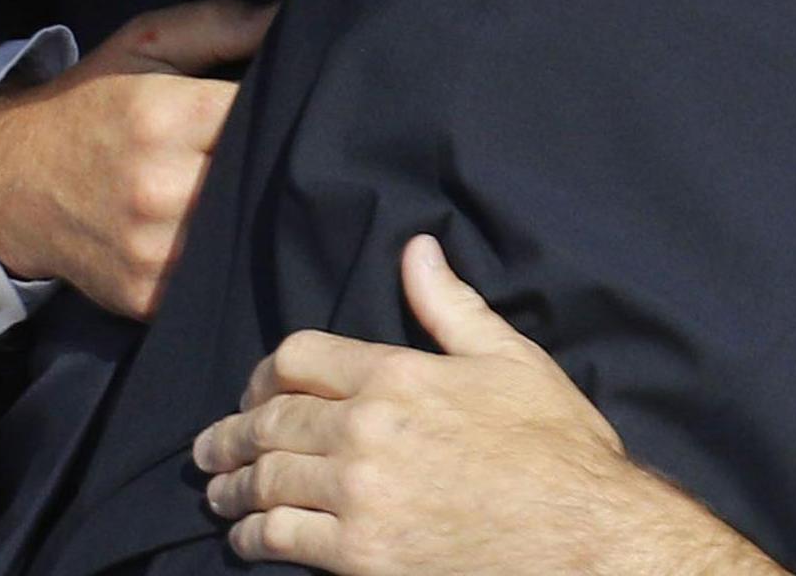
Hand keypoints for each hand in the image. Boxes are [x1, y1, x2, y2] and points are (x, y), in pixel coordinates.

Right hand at [0, 0, 271, 319]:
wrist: (8, 184)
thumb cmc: (89, 105)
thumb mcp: (145, 45)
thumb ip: (221, 24)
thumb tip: (292, 18)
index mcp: (162, 117)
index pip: (262, 114)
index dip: (287, 108)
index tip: (292, 106)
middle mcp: (158, 187)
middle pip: (261, 178)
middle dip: (275, 162)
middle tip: (278, 150)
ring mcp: (151, 250)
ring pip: (244, 232)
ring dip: (253, 213)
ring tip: (251, 190)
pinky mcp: (146, 295)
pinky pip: (213, 278)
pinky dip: (224, 256)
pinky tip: (221, 232)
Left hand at [195, 235, 779, 574]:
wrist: (585, 536)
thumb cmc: (558, 449)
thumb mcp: (511, 360)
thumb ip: (451, 307)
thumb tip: (418, 249)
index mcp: (398, 375)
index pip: (297, 359)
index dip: (263, 374)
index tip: (253, 391)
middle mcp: (366, 431)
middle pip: (269, 422)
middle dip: (231, 434)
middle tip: (210, 448)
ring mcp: (359, 496)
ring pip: (265, 481)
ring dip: (232, 488)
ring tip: (219, 493)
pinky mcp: (360, 556)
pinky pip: (281, 539)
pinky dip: (252, 538)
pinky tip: (247, 539)